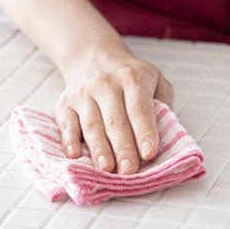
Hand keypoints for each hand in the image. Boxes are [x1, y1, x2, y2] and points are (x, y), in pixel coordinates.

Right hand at [56, 47, 173, 174]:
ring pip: (92, 125)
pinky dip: (68, 140)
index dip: (144, 132)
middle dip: (123, 148)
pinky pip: (66, 123)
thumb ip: (163, 105)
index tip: (149, 153)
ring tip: (106, 169)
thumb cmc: (130, 78)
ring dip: (99, 149)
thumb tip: (164, 136)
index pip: (139, 108)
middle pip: (115, 120)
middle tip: (129, 171)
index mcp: (133, 78)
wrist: (94, 58)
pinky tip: (74, 155)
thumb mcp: (155, 80)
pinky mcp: (65, 103)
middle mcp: (106, 83)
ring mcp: (83, 93)